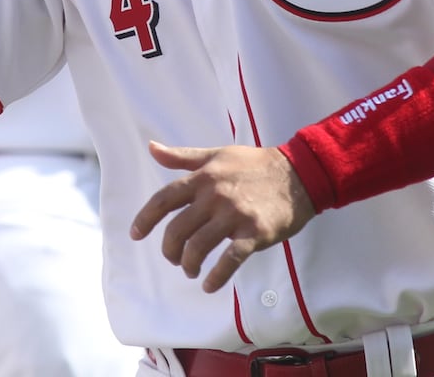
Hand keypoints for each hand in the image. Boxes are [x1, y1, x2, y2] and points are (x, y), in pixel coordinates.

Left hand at [129, 140, 315, 291]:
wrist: (298, 173)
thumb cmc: (253, 164)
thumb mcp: (216, 154)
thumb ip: (182, 157)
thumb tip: (151, 148)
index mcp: (202, 178)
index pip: (164, 200)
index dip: (145, 219)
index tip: (135, 235)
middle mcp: (214, 196)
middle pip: (177, 229)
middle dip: (169, 250)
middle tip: (173, 258)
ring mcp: (234, 215)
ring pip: (198, 246)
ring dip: (189, 264)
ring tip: (191, 270)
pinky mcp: (255, 233)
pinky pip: (230, 260)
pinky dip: (216, 277)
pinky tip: (209, 285)